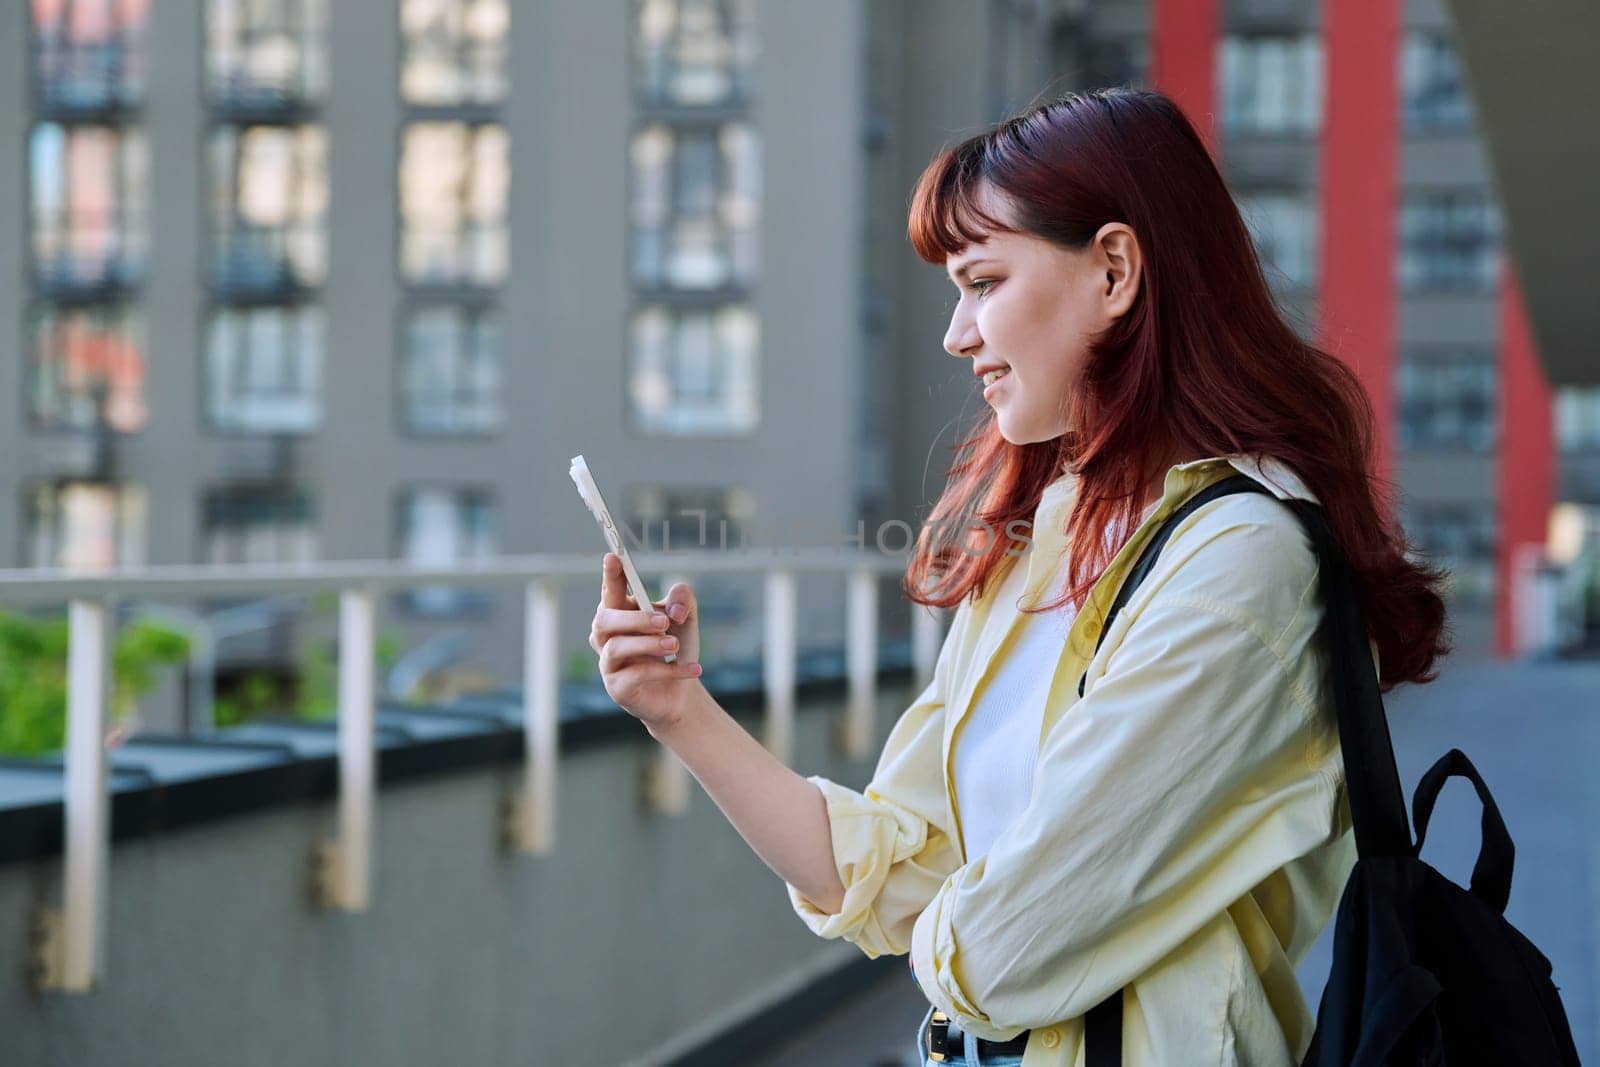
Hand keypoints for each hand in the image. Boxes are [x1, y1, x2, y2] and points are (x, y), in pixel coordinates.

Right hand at [590, 552, 703, 732]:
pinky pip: (637, 675)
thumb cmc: (675, 648)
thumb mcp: (686, 618)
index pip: (610, 591)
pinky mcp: (618, 688)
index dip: (610, 574)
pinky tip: (693, 669)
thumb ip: (683, 600)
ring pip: (617, 647)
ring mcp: (608, 663)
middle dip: (635, 618)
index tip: (614, 556)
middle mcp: (606, 636)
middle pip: (605, 619)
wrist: (682, 692)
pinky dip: (669, 670)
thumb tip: (675, 610)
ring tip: (676, 645)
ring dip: (650, 644)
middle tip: (664, 622)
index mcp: (619, 613)